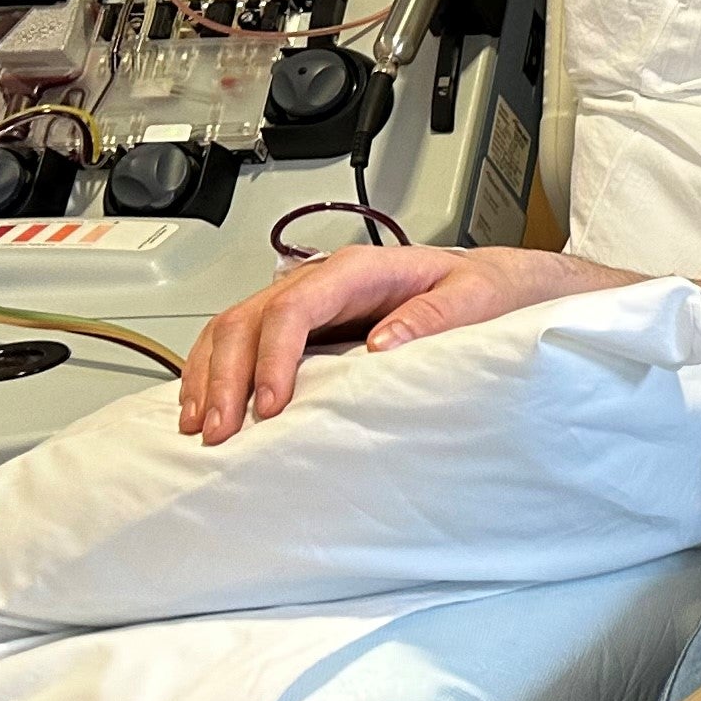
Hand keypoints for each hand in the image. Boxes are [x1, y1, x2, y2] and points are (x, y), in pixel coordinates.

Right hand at [180, 245, 627, 445]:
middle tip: (221, 431)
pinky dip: (216, 374)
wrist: (499, 285)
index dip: (274, 356)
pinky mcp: (306, 330)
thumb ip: (437, 315)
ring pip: (233, 328)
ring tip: (201, 428)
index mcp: (362, 270)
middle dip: (225, 375)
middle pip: (250, 317)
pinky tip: (206, 408)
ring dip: (209, 377)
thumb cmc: (488, 288)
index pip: (296, 307)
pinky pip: (244, 344)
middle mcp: (325, 282)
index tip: (271, 404)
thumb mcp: (477, 295)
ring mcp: (309, 303)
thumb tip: (383, 343)